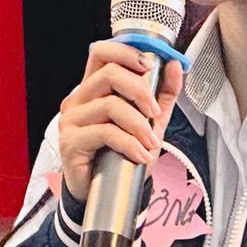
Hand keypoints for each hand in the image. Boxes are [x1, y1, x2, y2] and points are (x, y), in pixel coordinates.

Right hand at [57, 42, 183, 200]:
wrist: (105, 194)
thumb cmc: (121, 154)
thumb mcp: (150, 121)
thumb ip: (163, 94)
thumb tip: (175, 66)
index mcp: (94, 88)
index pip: (102, 52)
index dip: (126, 52)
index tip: (150, 65)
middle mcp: (79, 99)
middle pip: (108, 74)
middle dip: (140, 91)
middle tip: (155, 113)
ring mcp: (71, 120)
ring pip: (110, 105)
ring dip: (139, 124)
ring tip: (151, 142)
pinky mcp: (71, 142)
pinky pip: (105, 132)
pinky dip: (129, 143)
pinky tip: (140, 155)